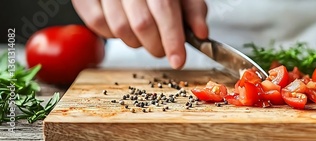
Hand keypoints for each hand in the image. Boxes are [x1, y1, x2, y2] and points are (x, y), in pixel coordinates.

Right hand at [72, 0, 208, 68]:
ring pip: (120, 29)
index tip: (178, 60)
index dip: (172, 40)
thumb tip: (201, 33)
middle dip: (156, 46)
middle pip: (142, 25)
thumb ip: (194, 10)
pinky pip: (97, 25)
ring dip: (136, 42)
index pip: (164, 11)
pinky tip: (123, 27)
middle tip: (163, 48)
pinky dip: (112, 34)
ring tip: (144, 35)